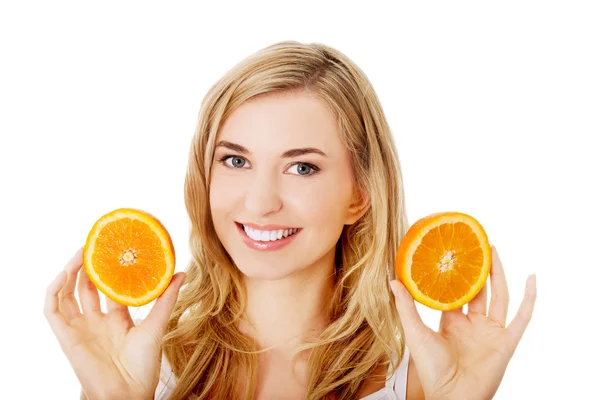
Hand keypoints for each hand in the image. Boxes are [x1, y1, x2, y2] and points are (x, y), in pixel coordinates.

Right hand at [44, 248, 185, 399]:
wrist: (128, 393)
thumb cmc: (143, 366)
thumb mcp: (156, 325)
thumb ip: (166, 299)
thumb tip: (180, 273)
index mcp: (117, 320)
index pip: (109, 289)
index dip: (109, 269)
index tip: (114, 248)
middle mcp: (96, 322)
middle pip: (87, 288)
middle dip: (89, 266)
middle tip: (94, 244)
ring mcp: (80, 328)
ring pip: (68, 294)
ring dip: (70, 272)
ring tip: (80, 252)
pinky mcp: (66, 336)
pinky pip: (52, 310)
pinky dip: (54, 290)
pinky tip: (64, 273)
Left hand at [390, 246, 536, 399]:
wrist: (451, 395)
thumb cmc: (431, 369)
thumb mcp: (415, 332)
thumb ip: (406, 306)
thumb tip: (393, 280)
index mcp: (452, 322)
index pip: (455, 293)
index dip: (455, 275)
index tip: (452, 253)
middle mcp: (473, 325)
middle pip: (479, 291)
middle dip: (478, 269)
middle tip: (476, 245)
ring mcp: (491, 332)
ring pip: (499, 297)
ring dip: (499, 274)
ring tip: (494, 250)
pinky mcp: (506, 341)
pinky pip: (522, 317)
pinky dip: (529, 298)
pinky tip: (531, 278)